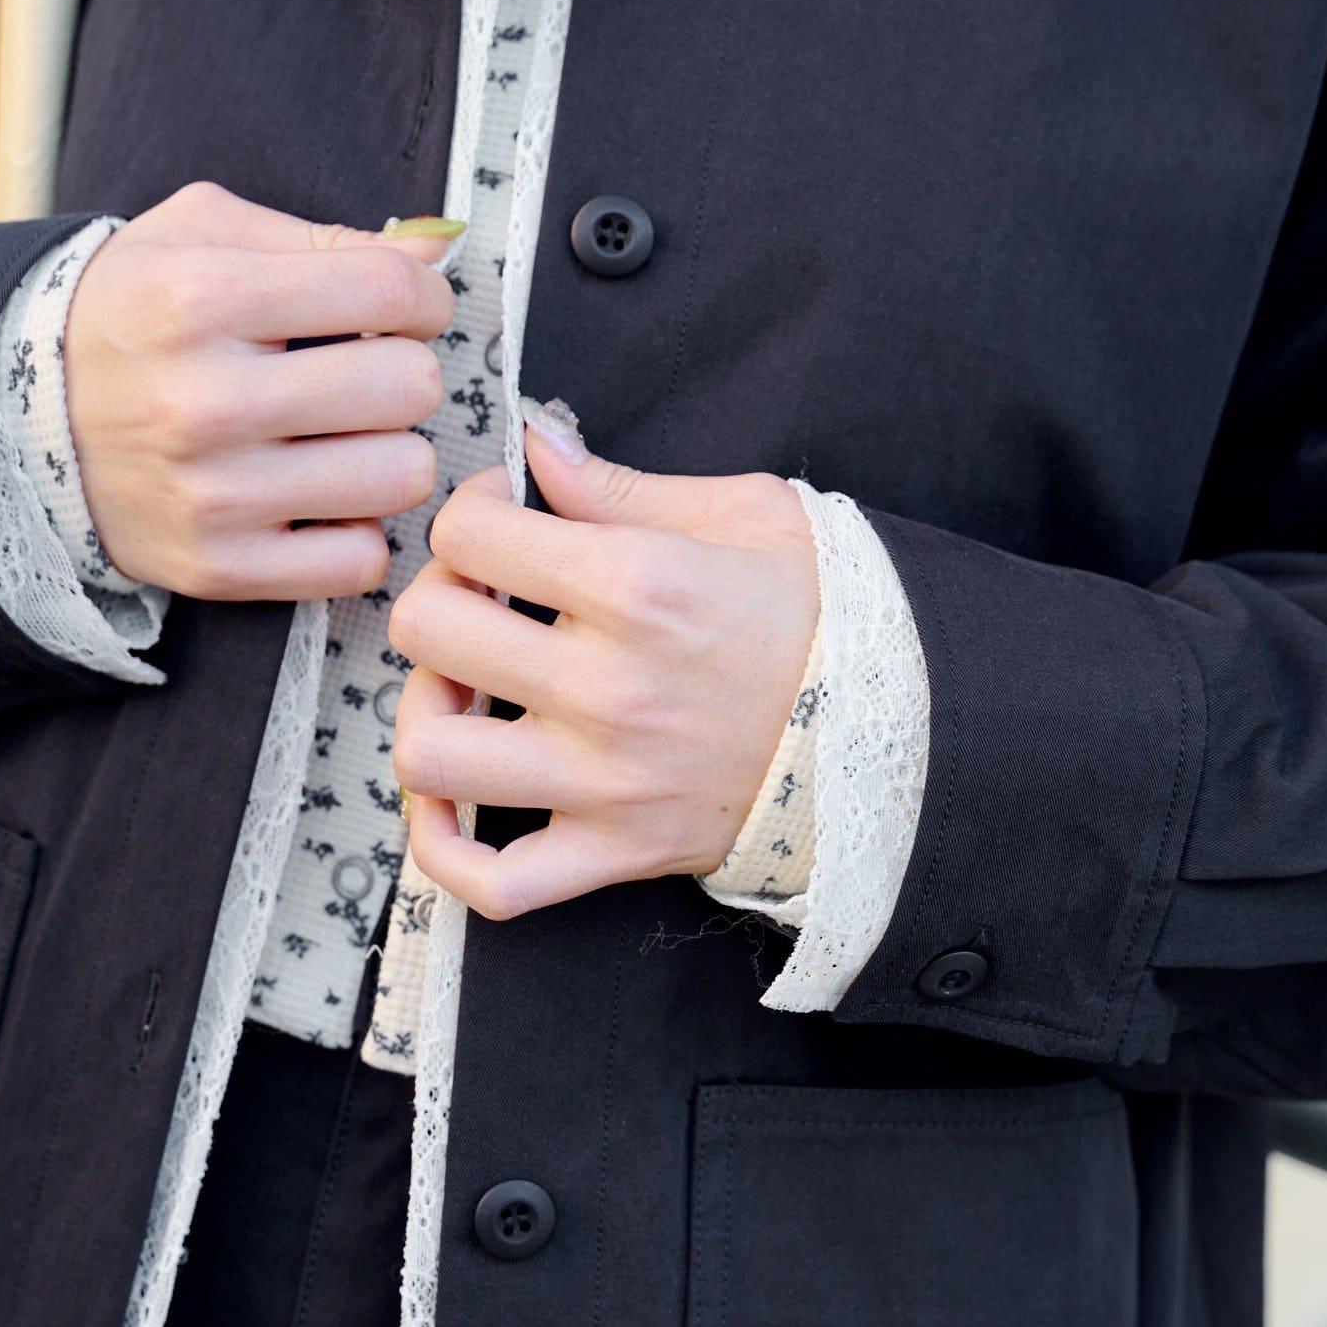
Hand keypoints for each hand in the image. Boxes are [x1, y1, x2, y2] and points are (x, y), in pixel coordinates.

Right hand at [63, 182, 460, 598]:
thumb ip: (324, 236)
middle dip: (406, 374)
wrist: (25, 418)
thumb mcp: (202, 235)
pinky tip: (321, 501)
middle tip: (368, 378)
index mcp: (205, 296)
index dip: (423, 296)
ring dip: (390, 455)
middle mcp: (208, 399)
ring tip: (345, 439)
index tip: (405, 310)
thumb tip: (439, 245)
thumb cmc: (136, 315)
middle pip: (410, 386)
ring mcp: (215, 493)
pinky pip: (361, 560)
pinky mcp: (221, 566)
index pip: (389, 290)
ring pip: (401, 477)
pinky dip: (356, 532)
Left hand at [388, 405, 817, 918]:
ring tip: (464, 694)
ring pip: (431, 756)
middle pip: (427, 631)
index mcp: (638, 585)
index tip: (503, 516)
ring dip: (426, 714)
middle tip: (479, 599)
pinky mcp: (615, 851)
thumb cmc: (825, 614)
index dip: (470, 510)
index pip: (469, 532)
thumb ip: (622, 484)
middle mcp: (609, 687)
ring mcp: (606, 781)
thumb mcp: (744, 515)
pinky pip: (492, 884)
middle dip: (438, 599)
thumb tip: (536, 442)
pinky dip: (446, 855)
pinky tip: (451, 807)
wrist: (900, 727)